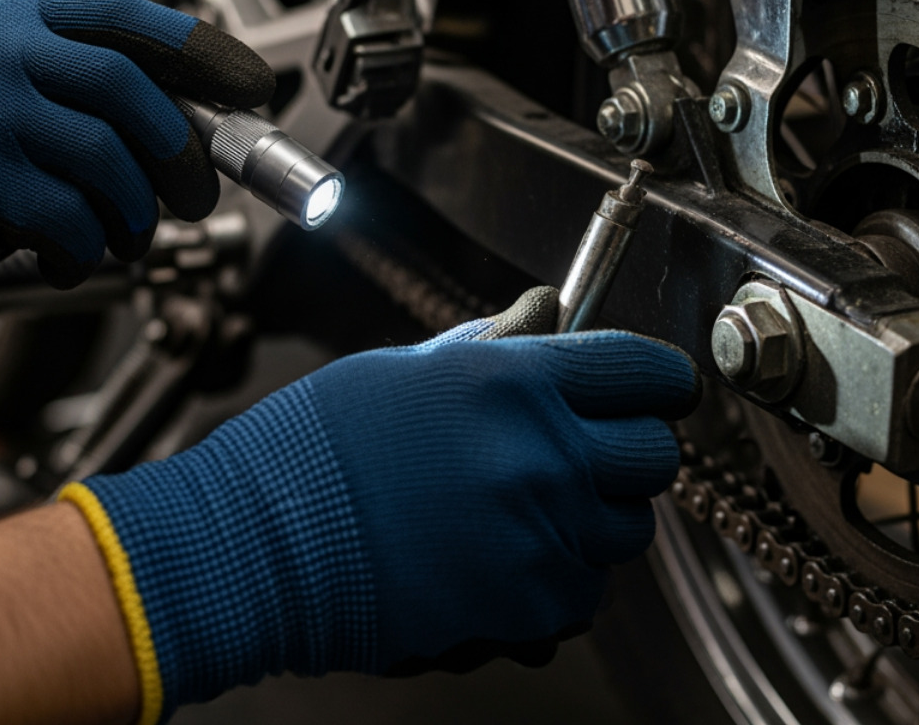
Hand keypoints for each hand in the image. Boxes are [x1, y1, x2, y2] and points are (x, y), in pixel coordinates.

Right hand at [0, 0, 272, 353]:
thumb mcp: (8, 107)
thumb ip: (86, 102)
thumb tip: (204, 128)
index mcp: (8, 23)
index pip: (124, 17)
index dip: (202, 51)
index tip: (254, 86)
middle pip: (126, 87)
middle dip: (182, 151)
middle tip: (195, 195)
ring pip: (104, 159)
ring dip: (137, 213)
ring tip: (129, 236)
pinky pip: (65, 218)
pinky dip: (88, 250)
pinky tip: (73, 259)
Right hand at [61, 287, 699, 720]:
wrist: (259, 546)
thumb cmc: (320, 449)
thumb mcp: (412, 370)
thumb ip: (499, 343)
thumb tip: (549, 311)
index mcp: (515, 381)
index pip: (645, 371)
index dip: (659, 379)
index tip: (656, 389)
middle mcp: (542, 456)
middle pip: (655, 456)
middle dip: (627, 451)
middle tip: (584, 450)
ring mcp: (540, 537)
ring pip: (626, 532)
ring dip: (593, 520)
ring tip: (524, 509)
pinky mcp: (529, 608)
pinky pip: (583, 593)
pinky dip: (556, 581)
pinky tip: (499, 559)